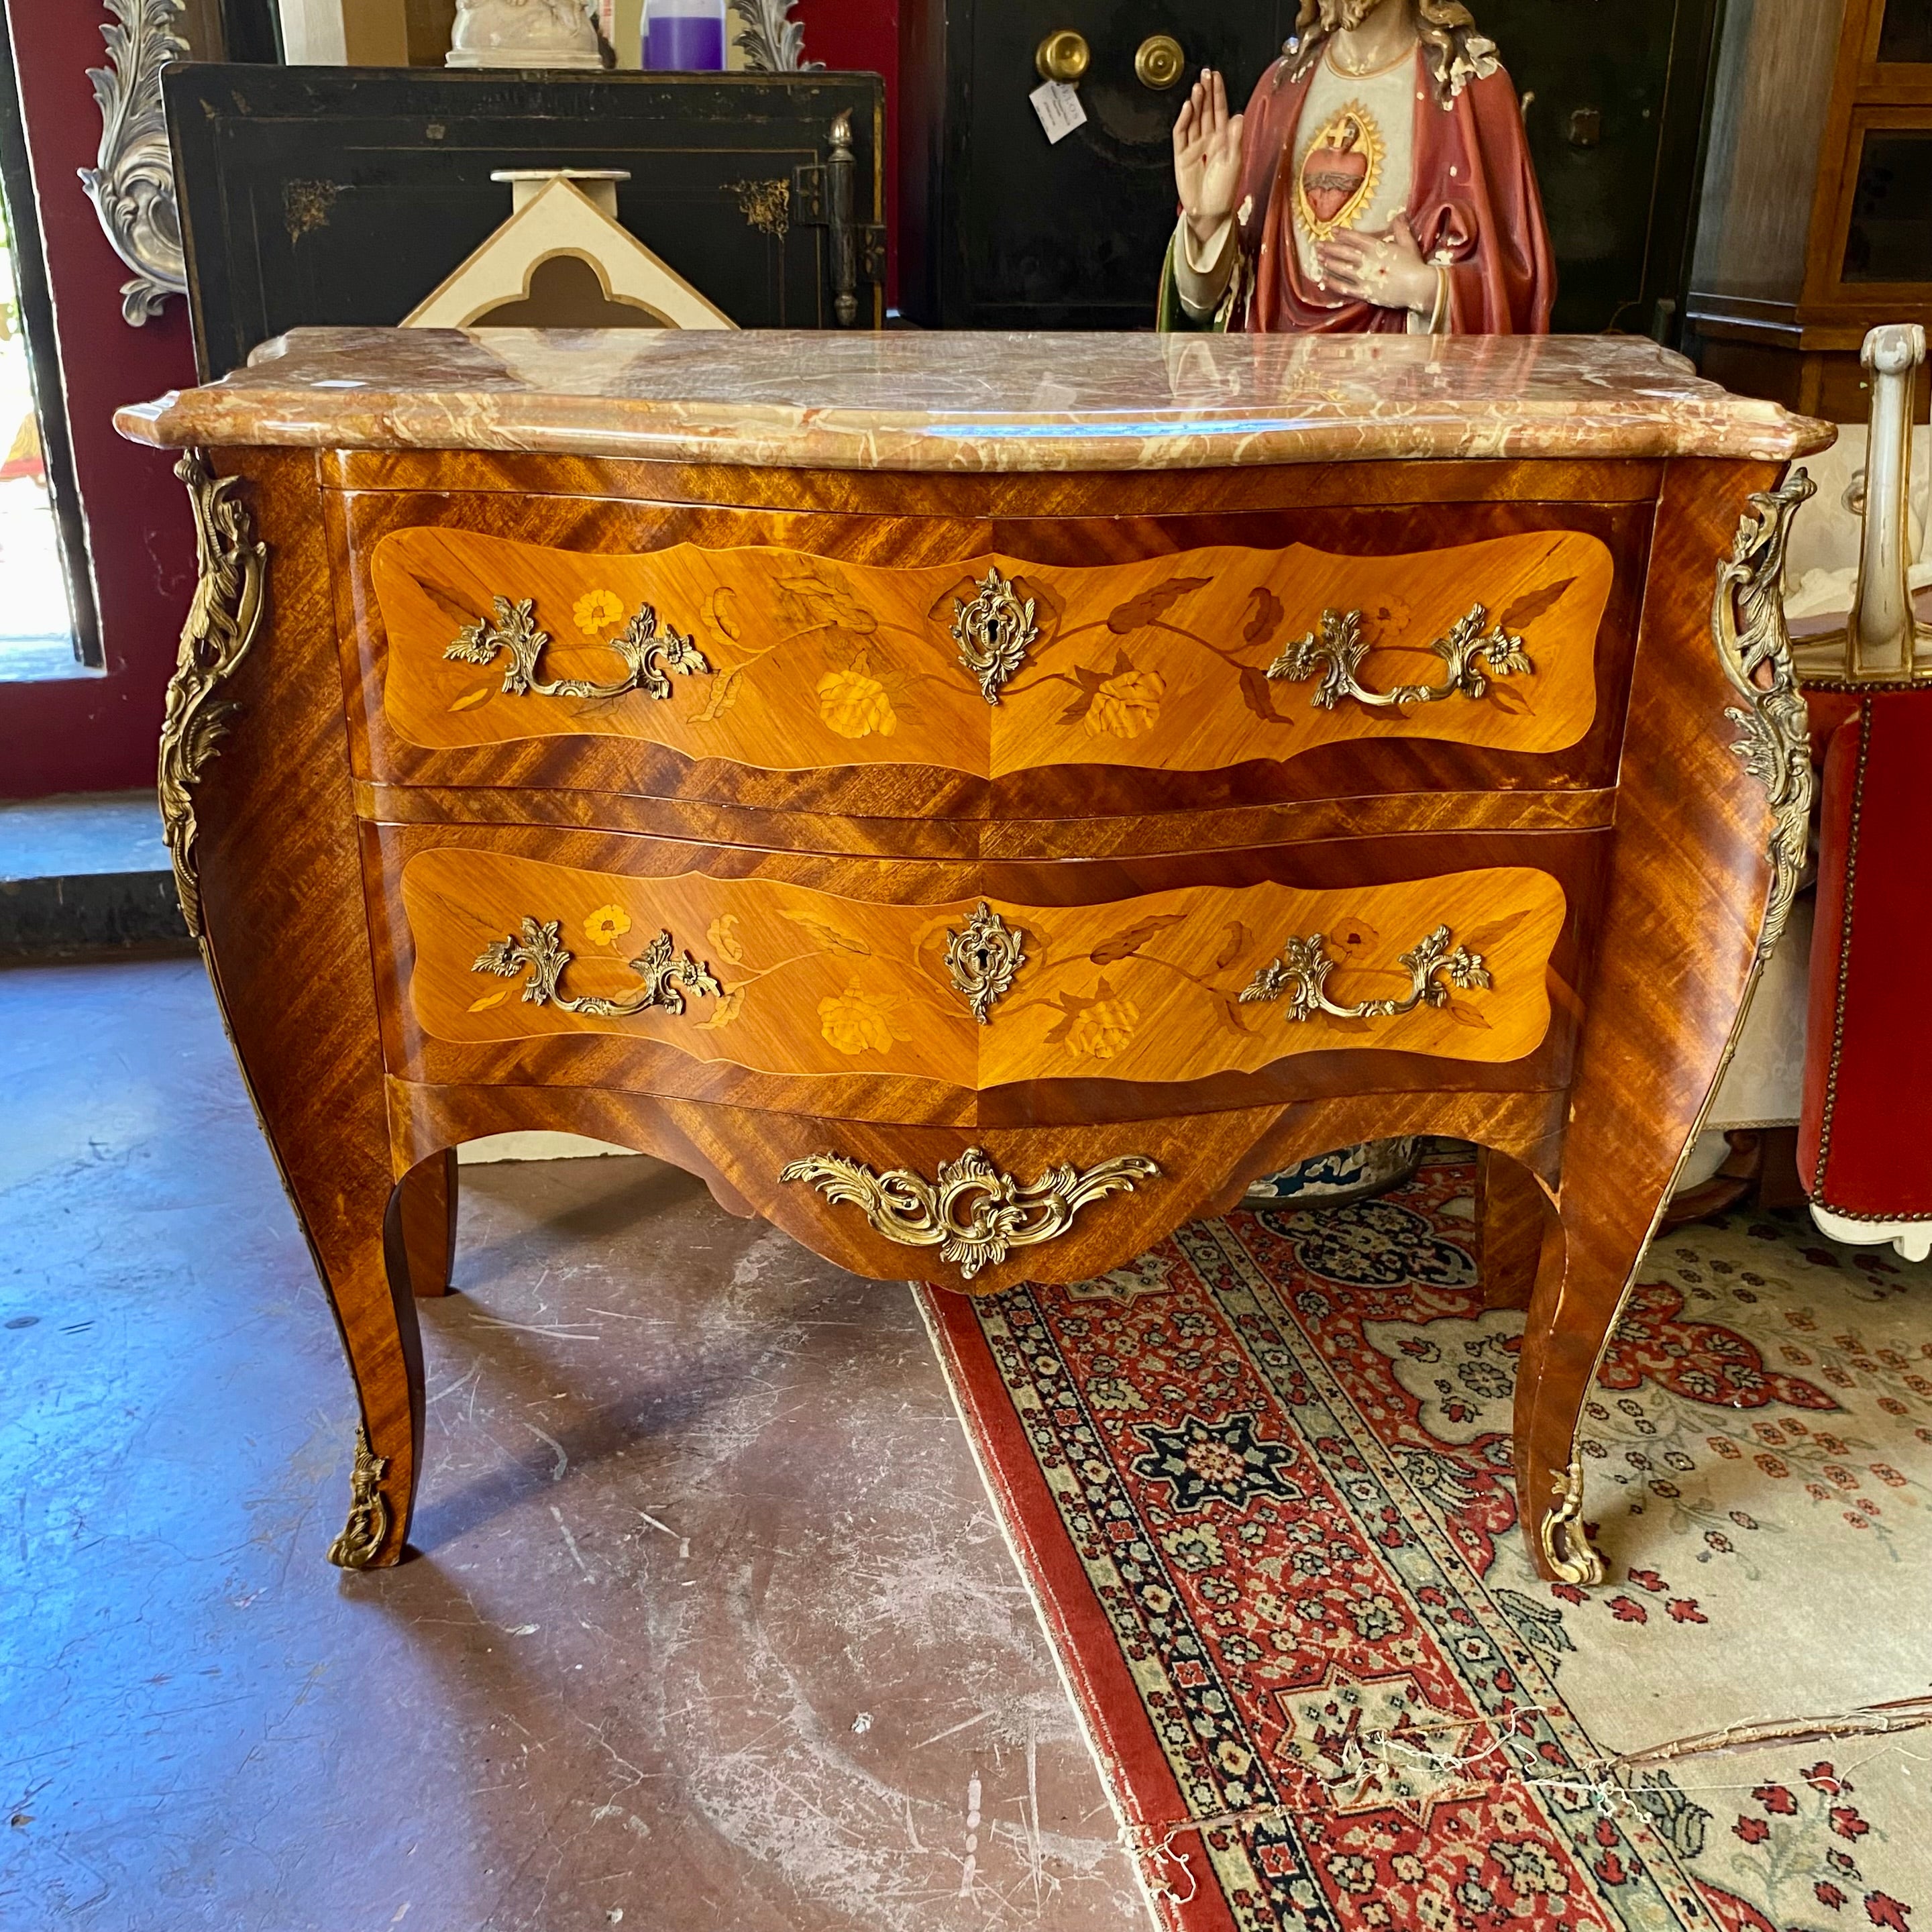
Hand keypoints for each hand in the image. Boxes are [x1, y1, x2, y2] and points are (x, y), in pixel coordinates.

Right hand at [1173, 69, 1244, 249]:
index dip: (1218, 93)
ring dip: (1196, 103)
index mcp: (1223, 139)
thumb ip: (1235, 138)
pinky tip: (1188, 108)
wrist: (1210, 212)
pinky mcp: (1182, 156)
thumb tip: (1237, 115)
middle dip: (1205, 92)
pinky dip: (1184, 121)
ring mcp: (1194, 147)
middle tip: (1205, 73)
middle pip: (1205, 110)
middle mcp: (1208, 139)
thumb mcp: (1234, 162)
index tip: (1216, 76)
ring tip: (1197, 87)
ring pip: (1194, 119)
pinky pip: (1181, 135)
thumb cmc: (1224, 190)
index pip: (1219, 110)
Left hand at [1315, 212, 1436, 311]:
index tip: (1332, 230)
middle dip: (1330, 248)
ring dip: (1329, 263)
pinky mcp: (1364, 292)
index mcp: (1376, 248)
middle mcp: (1367, 261)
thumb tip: (1399, 214)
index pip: (1355, 238)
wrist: (1417, 286)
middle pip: (1343, 252)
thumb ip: (1401, 229)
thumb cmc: (1414, 264)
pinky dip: (1333, 282)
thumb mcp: (1408, 243)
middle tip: (1317, 245)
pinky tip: (1324, 278)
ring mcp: (1364, 277)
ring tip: (1318, 258)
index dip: (1342, 233)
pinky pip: (1344, 287)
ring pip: (1341, 268)